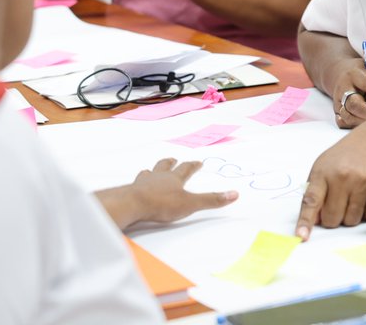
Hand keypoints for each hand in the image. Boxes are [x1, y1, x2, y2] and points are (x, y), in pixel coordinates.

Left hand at [99, 158, 237, 228]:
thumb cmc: (162, 203)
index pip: (187, 168)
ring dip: (152, 171)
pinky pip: (135, 184)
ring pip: (149, 172)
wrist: (132, 205)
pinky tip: (135, 186)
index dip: (193, 165)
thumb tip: (234, 194)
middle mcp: (159, 177)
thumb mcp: (190, 204)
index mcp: (174, 179)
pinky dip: (138, 183)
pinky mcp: (131, 191)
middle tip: (173, 159)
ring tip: (151, 171)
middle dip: (171, 162)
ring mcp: (143, 183)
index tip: (198, 162)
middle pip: (165, 166)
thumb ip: (211, 200)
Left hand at [295, 136, 365, 239]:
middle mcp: (342, 178)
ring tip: (352, 198)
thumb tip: (314, 221)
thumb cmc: (347, 154)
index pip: (311, 201)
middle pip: (332, 219)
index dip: (305, 221)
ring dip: (349, 216)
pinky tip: (365, 196)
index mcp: (323, 172)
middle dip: (332, 218)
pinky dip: (365, 212)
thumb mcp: (324, 165)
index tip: (301, 236)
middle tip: (337, 204)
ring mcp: (362, 183)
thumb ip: (316, 191)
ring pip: (351, 221)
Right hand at [329, 60, 365, 129]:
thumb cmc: (360, 71)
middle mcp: (343, 89)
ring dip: (364, 121)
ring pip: (348, 116)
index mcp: (354, 75)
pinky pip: (344, 122)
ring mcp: (339, 101)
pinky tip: (365, 123)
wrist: (340, 73)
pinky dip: (355, 125)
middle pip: (354, 104)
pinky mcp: (337, 112)